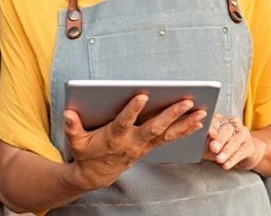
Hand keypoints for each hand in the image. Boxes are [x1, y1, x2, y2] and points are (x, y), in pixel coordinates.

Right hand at [63, 94, 206, 190]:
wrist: (96, 175)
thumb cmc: (86, 153)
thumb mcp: (76, 141)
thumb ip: (72, 127)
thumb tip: (68, 114)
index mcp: (114, 137)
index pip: (124, 122)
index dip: (132, 110)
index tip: (142, 95)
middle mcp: (133, 142)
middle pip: (155, 127)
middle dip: (171, 114)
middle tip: (187, 101)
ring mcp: (144, 145)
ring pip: (168, 133)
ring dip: (185, 123)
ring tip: (202, 111)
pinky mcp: (150, 147)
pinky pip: (170, 138)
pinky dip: (185, 130)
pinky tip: (199, 121)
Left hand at [203, 115, 265, 170]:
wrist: (244, 154)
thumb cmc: (222, 148)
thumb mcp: (211, 145)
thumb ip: (204, 143)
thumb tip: (194, 146)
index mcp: (222, 120)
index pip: (216, 120)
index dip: (212, 127)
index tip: (209, 134)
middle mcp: (234, 124)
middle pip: (227, 129)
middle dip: (220, 139)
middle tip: (213, 148)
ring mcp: (243, 134)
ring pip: (235, 141)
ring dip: (226, 151)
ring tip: (219, 160)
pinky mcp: (250, 146)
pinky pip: (241, 152)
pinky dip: (233, 159)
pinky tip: (226, 165)